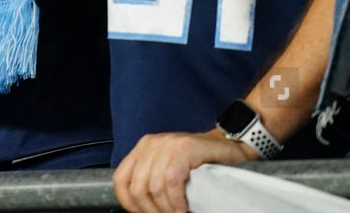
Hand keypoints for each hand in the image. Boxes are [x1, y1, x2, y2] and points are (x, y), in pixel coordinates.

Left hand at [113, 129, 257, 212]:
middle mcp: (151, 143)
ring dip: (167, 209)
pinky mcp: (184, 147)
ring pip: (154, 187)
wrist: (228, 147)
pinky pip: (171, 182)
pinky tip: (185, 207)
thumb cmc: (199, 163)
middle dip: (151, 210)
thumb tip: (140, 207)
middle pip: (137, 187)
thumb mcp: (167, 168)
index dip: (129, 203)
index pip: (121, 179)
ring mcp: (167, 143)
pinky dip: (176, 201)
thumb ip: (151, 180)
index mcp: (142, 148)